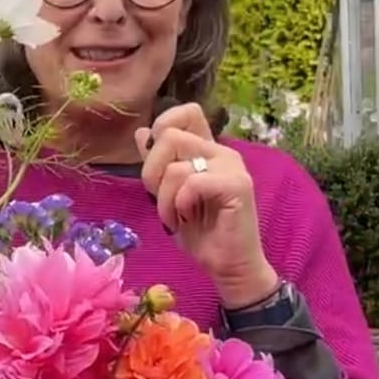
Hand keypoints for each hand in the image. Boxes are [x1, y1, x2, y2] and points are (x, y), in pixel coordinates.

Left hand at [135, 103, 277, 309]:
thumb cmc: (201, 234)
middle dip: (151, 173)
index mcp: (206, 150)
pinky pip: (191, 183)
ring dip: (164, 199)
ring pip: (176, 165)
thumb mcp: (168, 196)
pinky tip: (185, 220)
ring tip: (174, 218)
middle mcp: (220, 151)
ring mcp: (231, 166)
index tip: (157, 164)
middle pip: (169, 136)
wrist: (228, 266)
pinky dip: (179, 206)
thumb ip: (158, 164)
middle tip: (161, 200)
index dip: (162, 127)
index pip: (186, 112)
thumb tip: (142, 132)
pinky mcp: (237, 185)